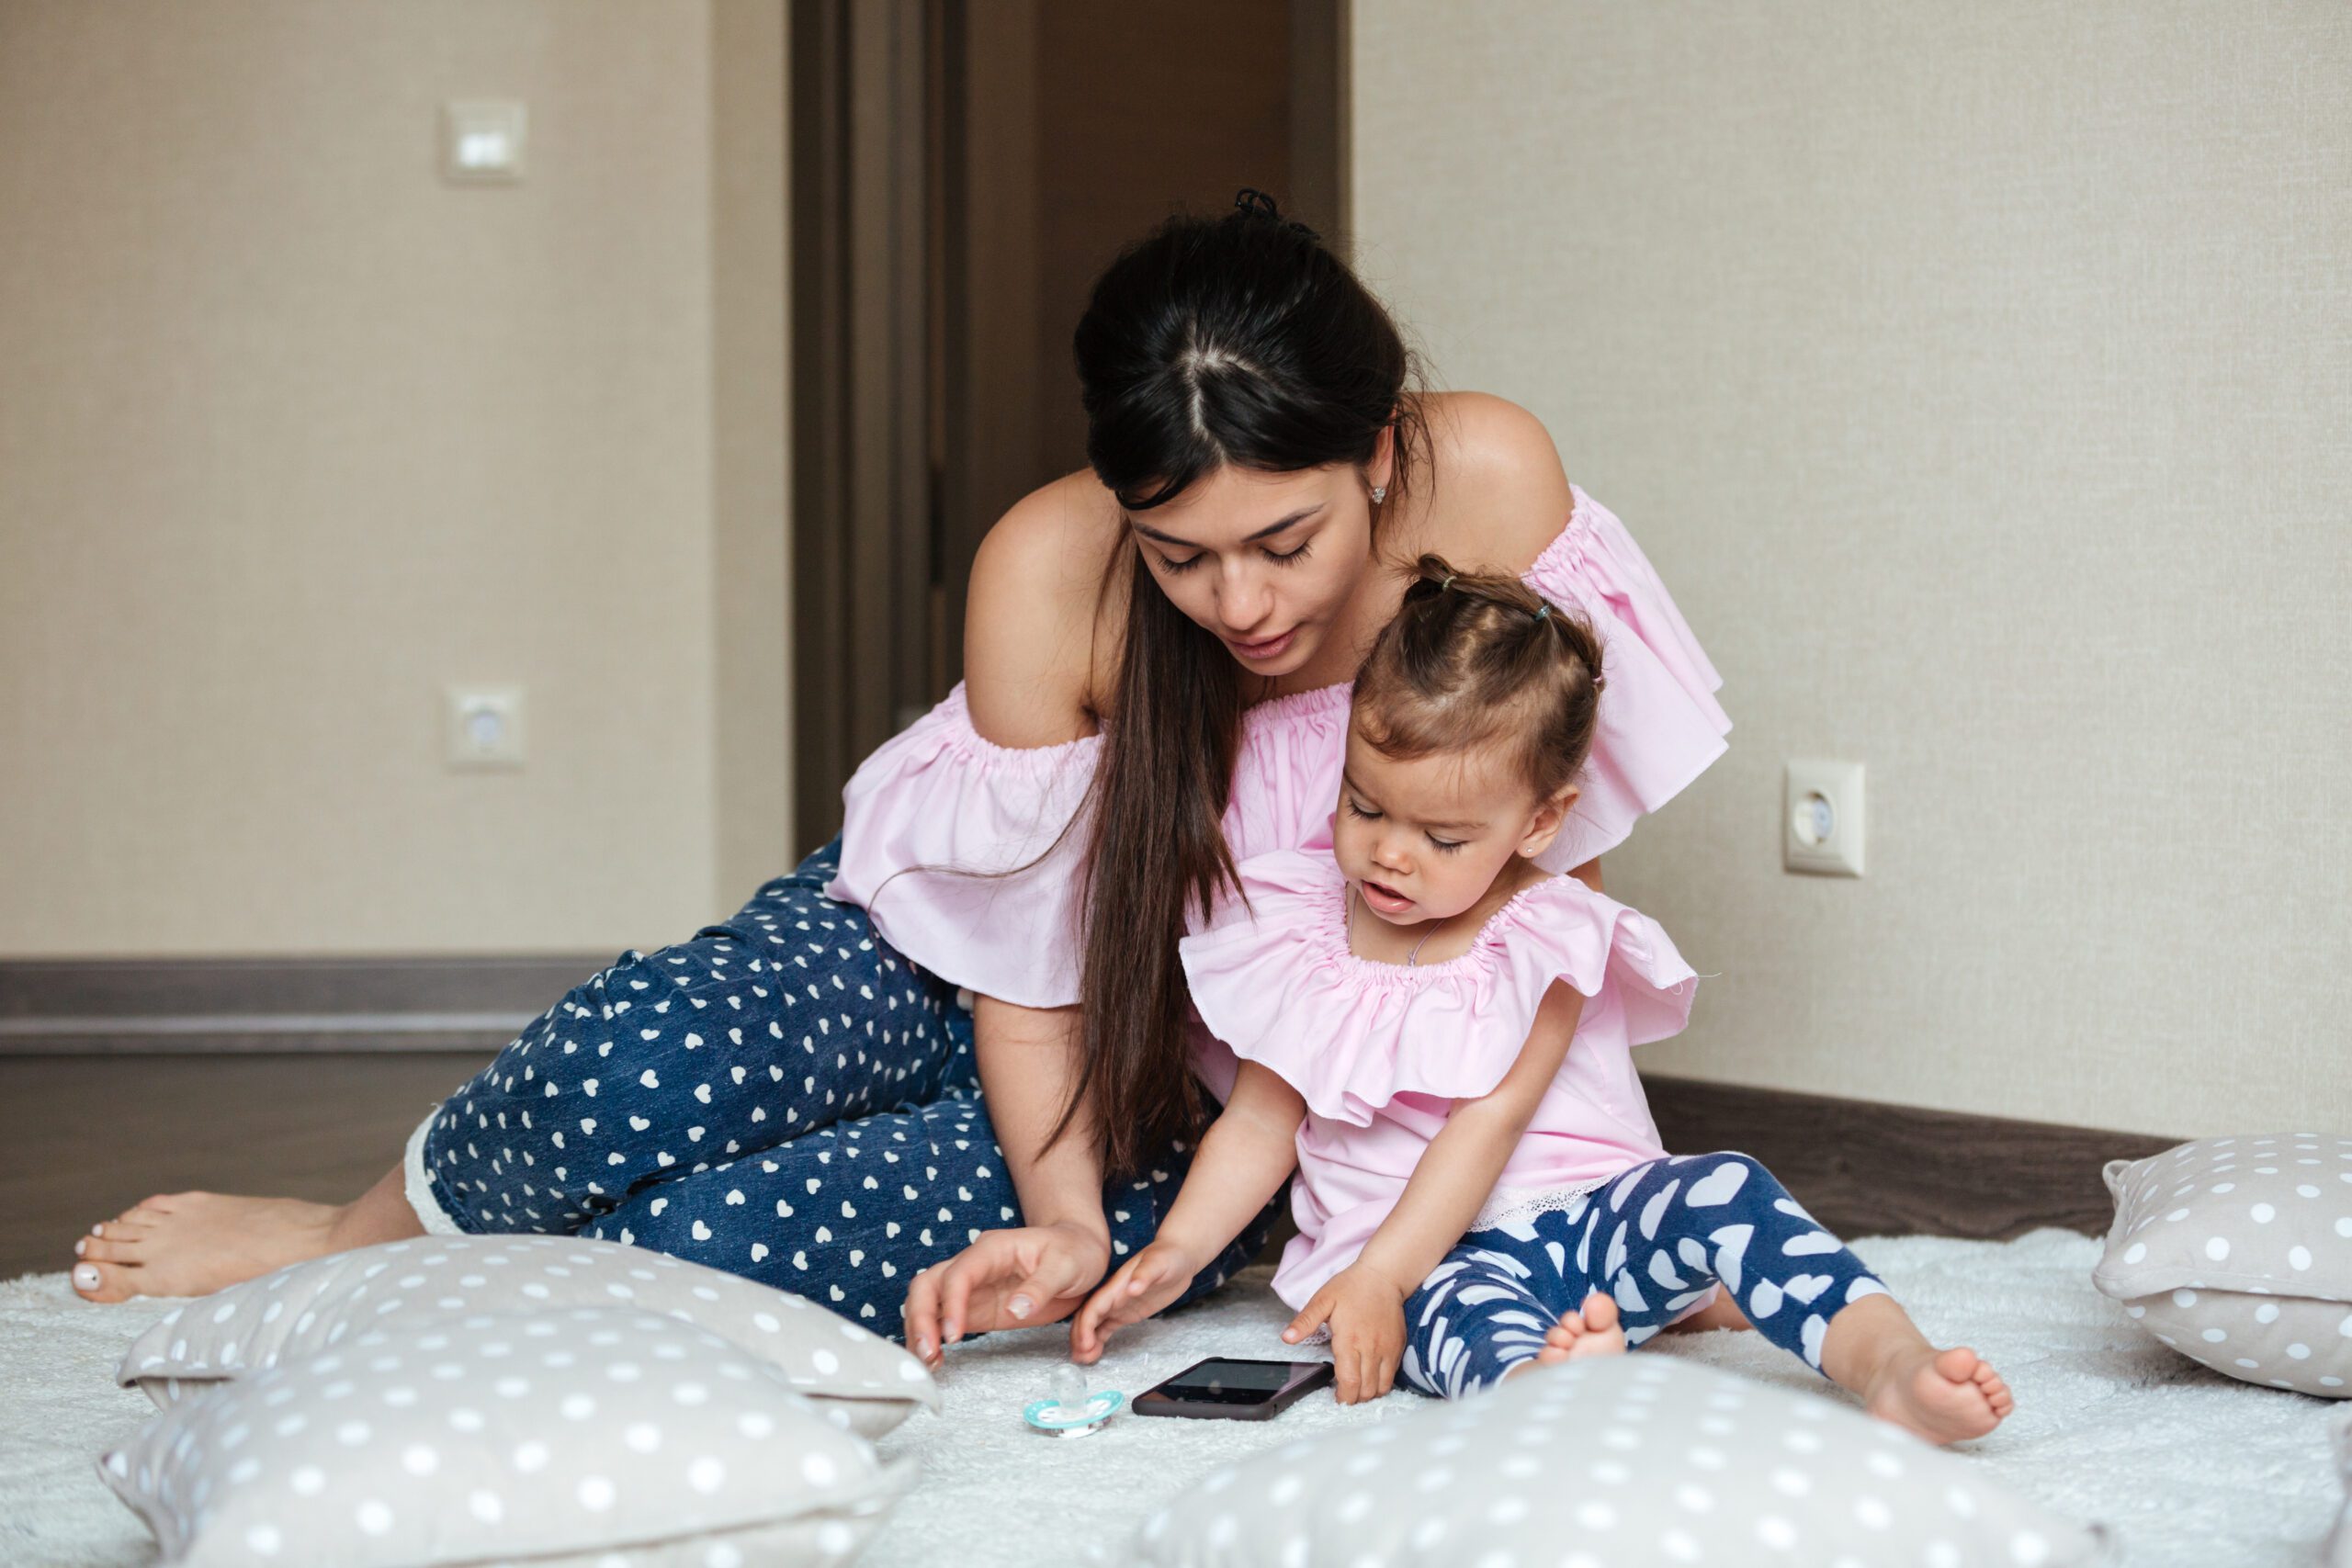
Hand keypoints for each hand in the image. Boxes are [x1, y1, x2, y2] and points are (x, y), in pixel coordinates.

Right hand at [901, 1221, 1110, 1369]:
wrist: (1080, 1250)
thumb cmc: (1074, 1251)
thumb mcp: (1067, 1265)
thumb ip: (1040, 1287)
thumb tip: (1015, 1309)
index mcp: (993, 1249)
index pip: (959, 1274)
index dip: (951, 1303)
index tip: (952, 1335)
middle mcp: (974, 1266)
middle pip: (929, 1285)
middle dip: (920, 1317)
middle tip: (928, 1353)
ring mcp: (972, 1288)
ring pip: (929, 1302)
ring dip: (921, 1330)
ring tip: (928, 1363)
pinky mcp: (976, 1308)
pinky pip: (944, 1320)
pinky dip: (933, 1339)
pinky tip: (937, 1360)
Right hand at [1068, 1239, 1202, 1363]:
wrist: (1179, 1255)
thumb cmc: (1168, 1255)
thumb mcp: (1158, 1263)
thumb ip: (1145, 1275)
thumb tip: (1132, 1288)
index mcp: (1116, 1285)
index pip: (1093, 1307)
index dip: (1085, 1326)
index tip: (1085, 1344)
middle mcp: (1113, 1296)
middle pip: (1087, 1317)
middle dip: (1080, 1337)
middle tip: (1080, 1357)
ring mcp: (1118, 1304)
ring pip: (1094, 1324)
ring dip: (1085, 1341)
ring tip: (1083, 1359)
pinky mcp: (1126, 1312)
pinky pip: (1106, 1327)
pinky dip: (1097, 1340)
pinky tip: (1094, 1352)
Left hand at [1281, 1263, 1409, 1404]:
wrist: (1383, 1276)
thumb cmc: (1351, 1286)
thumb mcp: (1323, 1300)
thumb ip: (1305, 1322)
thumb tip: (1286, 1338)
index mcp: (1350, 1339)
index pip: (1349, 1382)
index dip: (1342, 1397)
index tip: (1335, 1398)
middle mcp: (1371, 1348)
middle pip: (1365, 1391)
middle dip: (1353, 1399)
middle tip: (1343, 1393)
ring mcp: (1388, 1349)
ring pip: (1381, 1388)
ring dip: (1368, 1394)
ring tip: (1356, 1387)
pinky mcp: (1398, 1347)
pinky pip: (1392, 1377)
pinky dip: (1381, 1384)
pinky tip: (1370, 1377)